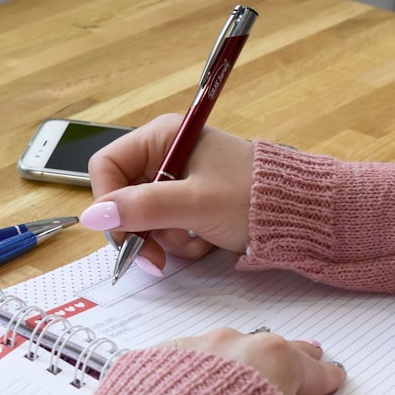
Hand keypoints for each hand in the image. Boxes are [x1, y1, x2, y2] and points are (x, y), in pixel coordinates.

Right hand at [82, 113, 255, 273]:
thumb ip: (143, 208)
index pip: (107, 167)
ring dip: (164, 240)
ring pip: (142, 219)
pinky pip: (164, 229)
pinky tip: (204, 242)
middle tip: (155, 257)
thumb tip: (93, 216)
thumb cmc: (254, 198)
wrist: (301, 215)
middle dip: (139, 230)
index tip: (123, 232)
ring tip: (195, 242)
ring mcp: (176, 181)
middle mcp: (164, 155)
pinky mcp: (188, 204)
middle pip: (122, 197)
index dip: (108, 202)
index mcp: (163, 137)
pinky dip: (180, 243)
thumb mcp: (195, 203)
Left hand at [164, 328, 394, 394]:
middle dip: (282, 362)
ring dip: (230, 364)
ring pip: (215, 352)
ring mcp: (180, 352)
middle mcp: (228, 344)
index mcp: (274, 360)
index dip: (325, 379)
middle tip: (293, 367)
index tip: (330, 380)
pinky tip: (182, 394)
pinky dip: (183, 377)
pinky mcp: (139, 370)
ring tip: (237, 378)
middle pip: (265, 351)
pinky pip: (171, 367)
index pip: (312, 368)